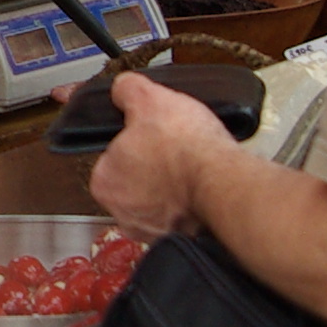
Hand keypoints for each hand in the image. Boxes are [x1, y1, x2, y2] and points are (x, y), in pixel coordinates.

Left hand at [87, 70, 233, 236]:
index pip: (112, 156)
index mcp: (104, 182)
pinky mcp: (179, 238)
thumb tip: (122, 88)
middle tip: (175, 148)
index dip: (135, 140)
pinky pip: (182, 215)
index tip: (153, 135)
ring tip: (192, 165)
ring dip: (174, 184)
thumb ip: (126, 90)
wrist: (222, 184)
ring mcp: (151, 229)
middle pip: (136, 178)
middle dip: (154, 164)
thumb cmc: (185, 149)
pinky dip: (191, 202)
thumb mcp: (149, 99)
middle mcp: (122, 213)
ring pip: (160, 198)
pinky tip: (201, 185)